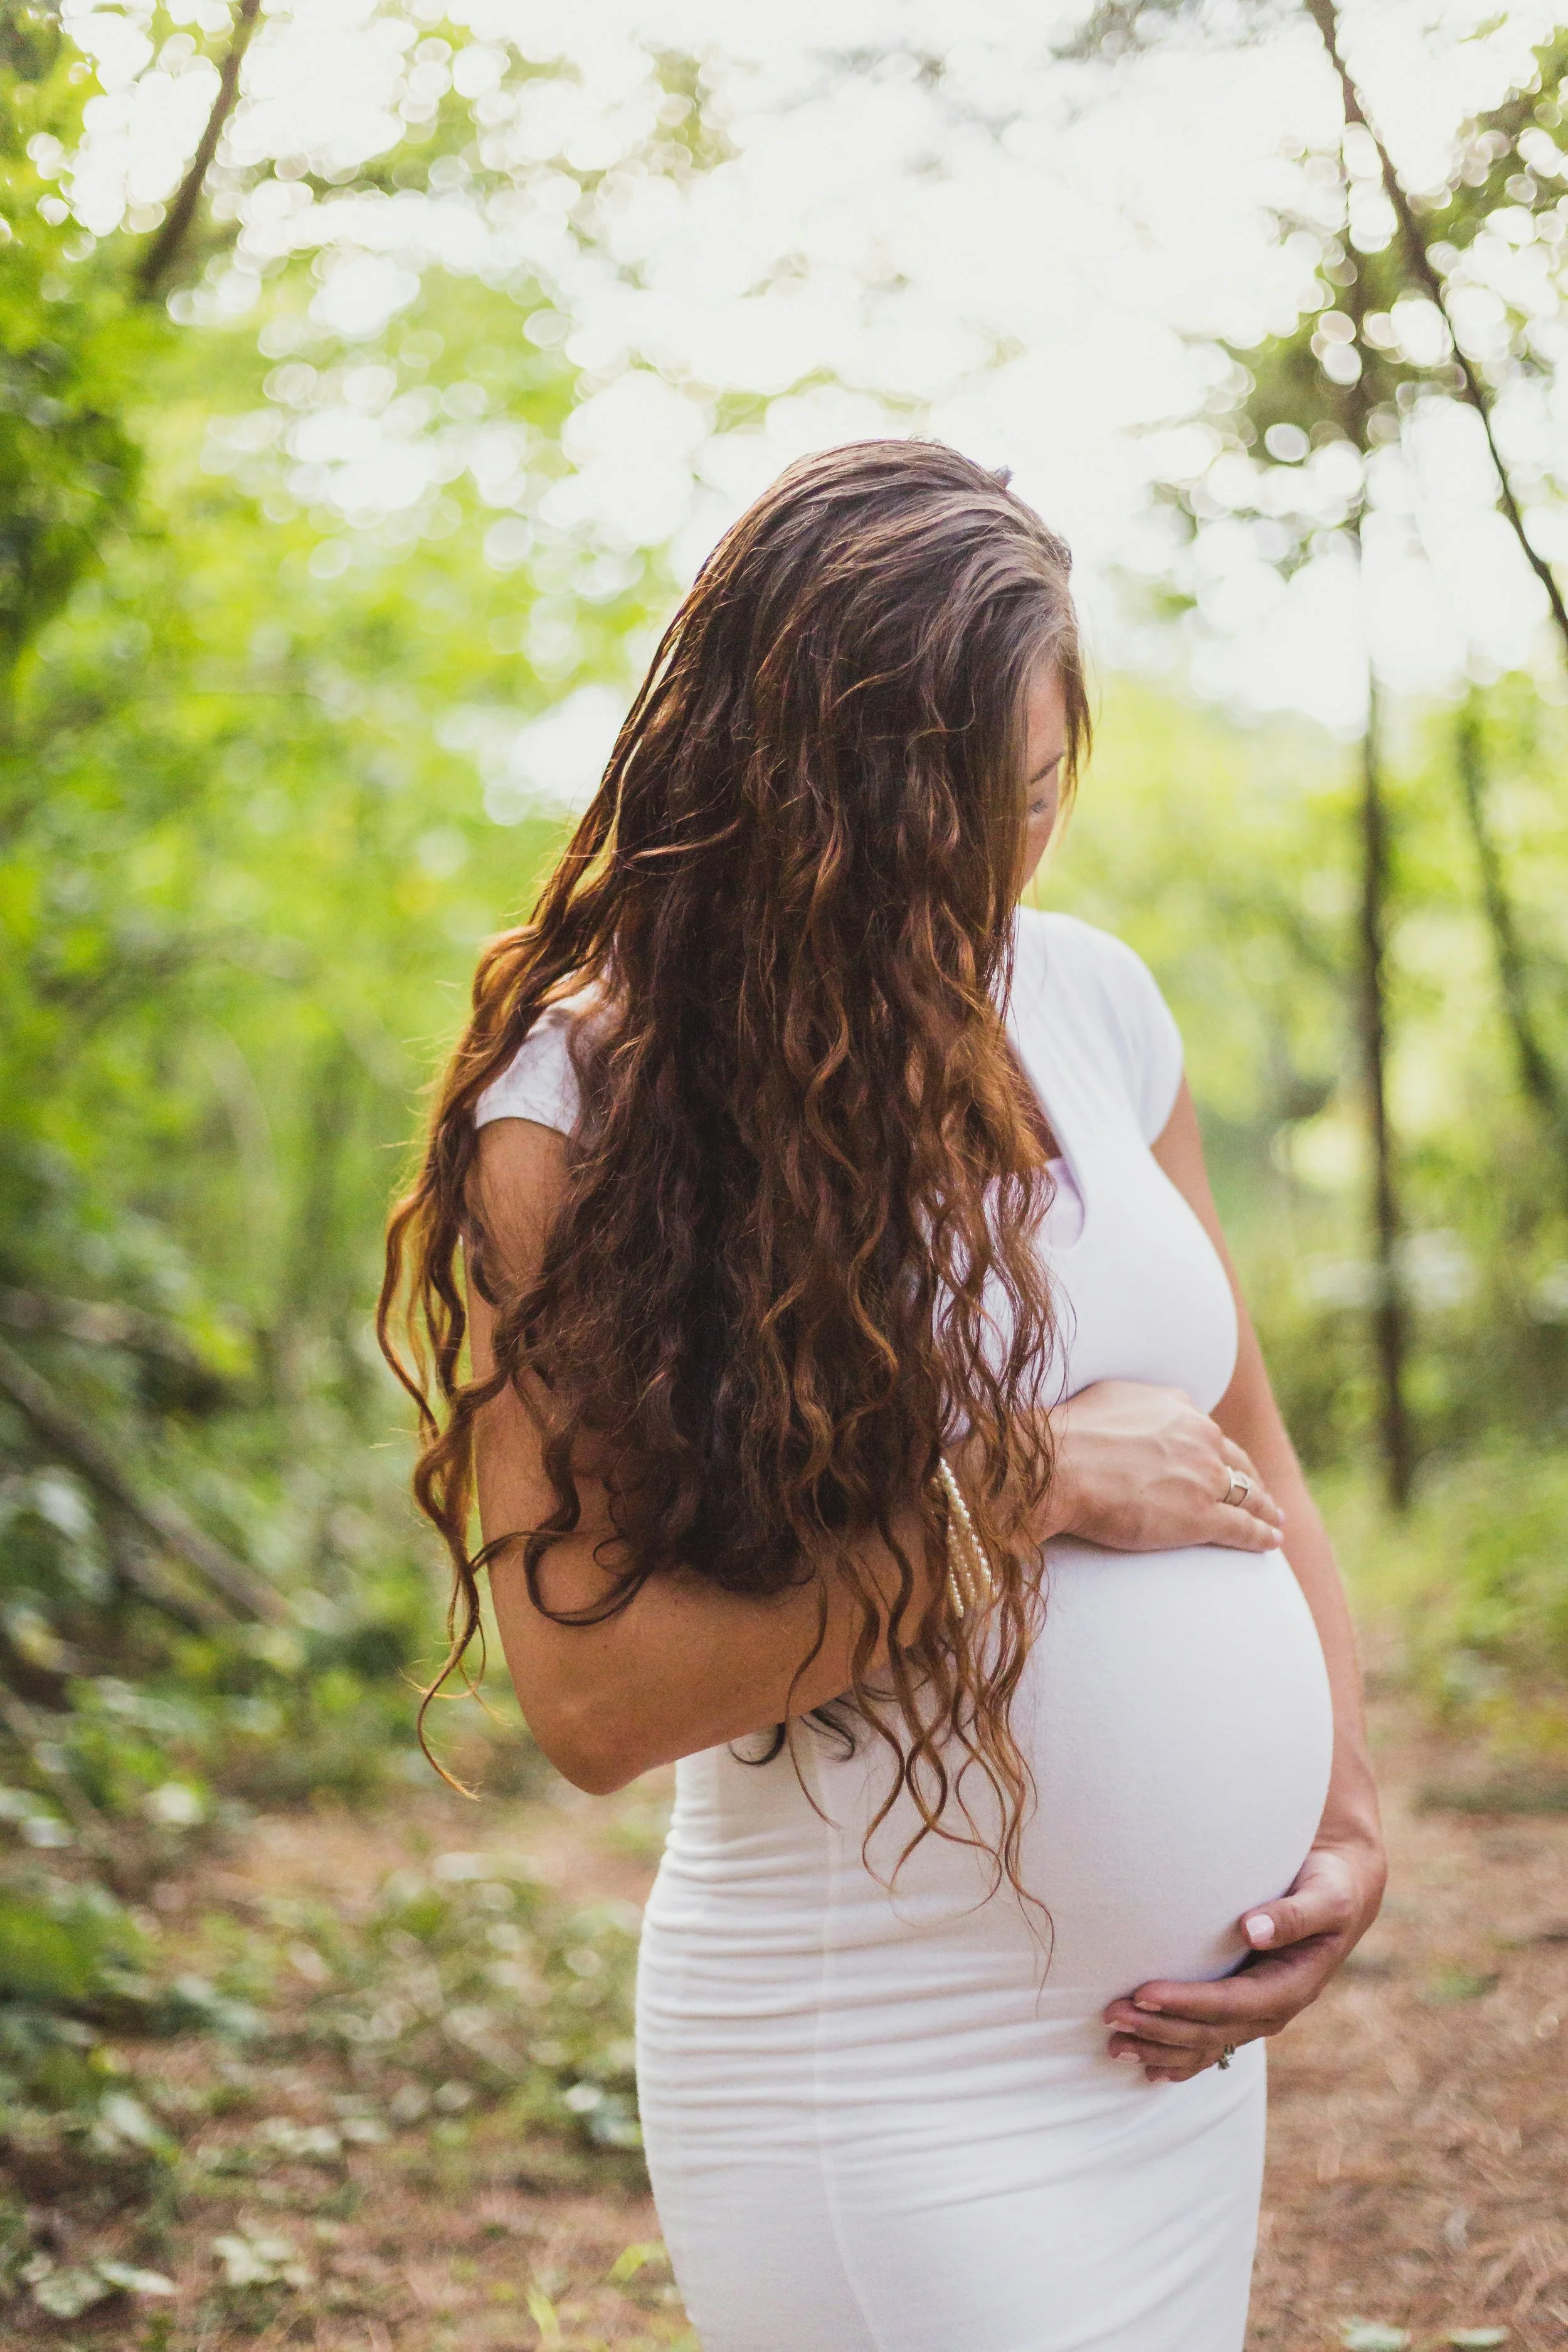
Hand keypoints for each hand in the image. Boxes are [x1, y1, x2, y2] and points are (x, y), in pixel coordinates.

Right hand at [1046, 1379, 1284, 1552]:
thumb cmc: (1070, 1433)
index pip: (1208, 1433)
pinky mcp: (1201, 1517)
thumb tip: (1140, 1409)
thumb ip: (1137, 1405)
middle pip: (1236, 1462)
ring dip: (1264, 1509)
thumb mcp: (1110, 1397)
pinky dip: (1261, 1535)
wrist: (1059, 1465)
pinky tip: (1271, 1541)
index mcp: (1179, 1409)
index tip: (1223, 1463)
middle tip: (1260, 1495)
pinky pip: (1241, 1527)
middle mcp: (1200, 1438)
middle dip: (1251, 1479)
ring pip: (1246, 1495)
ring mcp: (1204, 1478)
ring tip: (1274, 1521)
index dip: (1218, 1452)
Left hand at [1101, 1833, 1387, 2081]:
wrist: (1342, 1894)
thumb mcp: (1325, 1898)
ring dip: (1161, 2048)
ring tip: (1115, 2046)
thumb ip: (1294, 1915)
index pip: (1232, 2003)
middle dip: (1160, 2028)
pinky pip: (1212, 2044)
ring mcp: (1260, 2013)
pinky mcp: (1246, 2008)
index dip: (1187, 2002)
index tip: (1143, 1993)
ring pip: (1207, 2043)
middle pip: (1212, 2030)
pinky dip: (1180, 2058)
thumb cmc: (1330, 1888)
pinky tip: (1149, 2069)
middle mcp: (1275, 2008)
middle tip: (1111, 2015)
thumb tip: (1250, 1929)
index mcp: (1294, 1985)